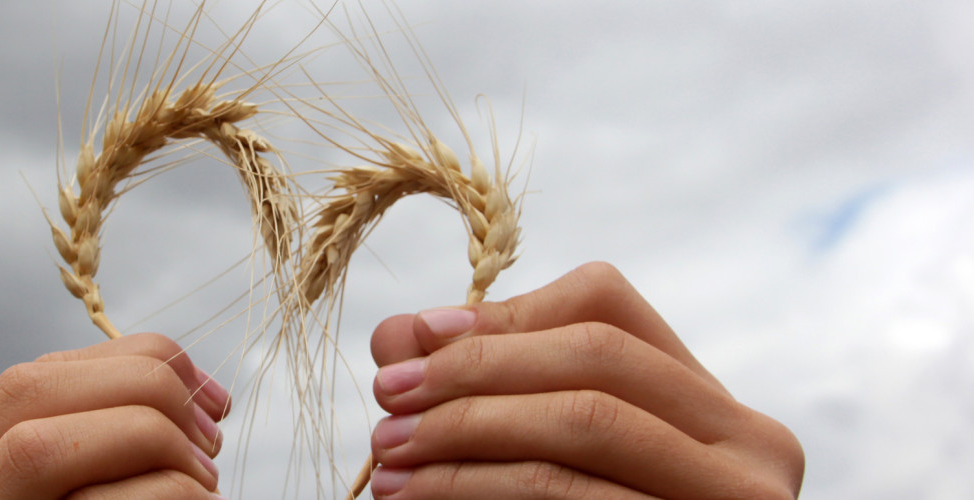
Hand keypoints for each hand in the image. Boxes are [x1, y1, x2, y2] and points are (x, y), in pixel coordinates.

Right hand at [0, 333, 229, 499]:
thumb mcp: (79, 493)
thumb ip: (97, 453)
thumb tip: (196, 396)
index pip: (23, 386)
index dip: (125, 363)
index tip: (206, 392)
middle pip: (21, 394)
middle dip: (136, 386)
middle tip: (213, 428)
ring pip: (36, 448)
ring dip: (148, 440)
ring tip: (207, 478)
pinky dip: (166, 494)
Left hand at [368, 262, 804, 498]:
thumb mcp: (546, 463)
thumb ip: (486, 394)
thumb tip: (401, 333)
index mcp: (710, 407)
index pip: (606, 303)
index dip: (501, 314)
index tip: (415, 343)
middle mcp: (750, 444)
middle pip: (594, 356)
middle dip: (473, 371)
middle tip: (385, 397)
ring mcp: (740, 499)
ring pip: (587, 421)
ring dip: (464, 429)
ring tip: (386, 457)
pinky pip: (572, 493)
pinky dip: (476, 486)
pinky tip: (414, 494)